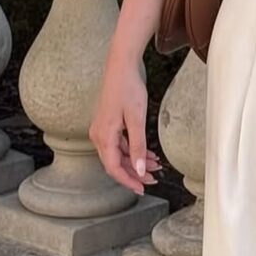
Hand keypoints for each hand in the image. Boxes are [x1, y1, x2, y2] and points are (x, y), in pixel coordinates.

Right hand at [89, 57, 162, 195]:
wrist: (121, 66)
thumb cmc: (128, 89)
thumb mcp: (136, 118)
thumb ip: (138, 145)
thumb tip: (139, 170)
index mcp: (103, 136)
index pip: (114, 168)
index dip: (128, 181)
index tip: (142, 189)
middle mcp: (98, 135)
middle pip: (116, 162)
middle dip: (135, 172)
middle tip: (154, 179)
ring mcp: (102, 129)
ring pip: (119, 153)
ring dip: (136, 160)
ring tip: (156, 165)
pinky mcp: (108, 123)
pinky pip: (119, 143)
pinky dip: (133, 149)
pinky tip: (148, 152)